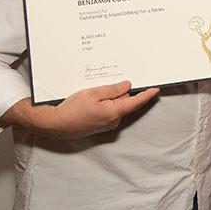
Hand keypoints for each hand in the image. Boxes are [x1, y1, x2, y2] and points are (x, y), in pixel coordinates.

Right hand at [4, 81, 159, 137]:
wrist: (54, 124)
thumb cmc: (71, 109)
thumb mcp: (93, 93)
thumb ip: (113, 89)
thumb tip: (127, 86)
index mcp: (114, 112)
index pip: (136, 102)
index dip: (147, 95)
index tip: (156, 89)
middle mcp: (113, 121)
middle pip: (126, 103)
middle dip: (126, 93)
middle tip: (124, 84)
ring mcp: (106, 124)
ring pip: (117, 107)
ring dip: (114, 98)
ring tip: (103, 92)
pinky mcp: (100, 125)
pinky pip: (109, 111)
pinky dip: (107, 104)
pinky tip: (97, 99)